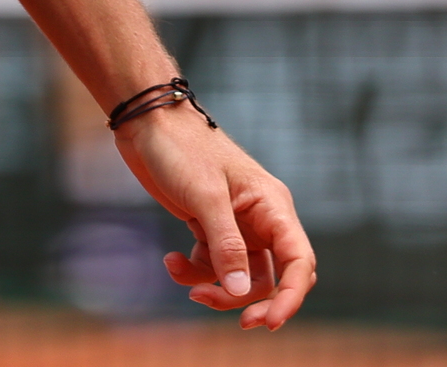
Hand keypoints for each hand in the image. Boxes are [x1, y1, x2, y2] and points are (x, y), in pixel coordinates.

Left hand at [114, 105, 316, 330]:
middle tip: (240, 323)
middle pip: (274, 276)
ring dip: (217, 289)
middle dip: (254, 301)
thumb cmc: (181, 148)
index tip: (269, 322)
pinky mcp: (209, 227)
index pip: (298, 261)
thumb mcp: (204, 197)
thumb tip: (242, 293)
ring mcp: (235, 225)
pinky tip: (170, 261)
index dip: (291, 296)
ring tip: (184, 282)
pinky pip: (213, 266)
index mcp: (272, 206)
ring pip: (241, 277)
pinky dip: (194, 272)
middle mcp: (261, 219)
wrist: (148, 123)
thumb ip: (226, 246)